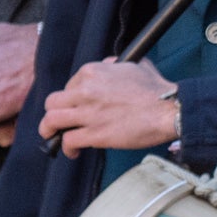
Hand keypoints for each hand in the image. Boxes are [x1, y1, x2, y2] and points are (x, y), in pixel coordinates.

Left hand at [39, 60, 181, 153]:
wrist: (168, 110)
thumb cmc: (156, 89)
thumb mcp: (135, 65)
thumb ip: (114, 64)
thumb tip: (108, 66)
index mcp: (93, 72)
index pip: (69, 85)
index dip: (73, 97)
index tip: (79, 106)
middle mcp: (85, 91)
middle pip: (52, 102)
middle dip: (54, 112)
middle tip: (60, 120)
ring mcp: (88, 113)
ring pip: (51, 121)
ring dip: (49, 130)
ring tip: (53, 136)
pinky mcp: (94, 134)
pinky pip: (67, 140)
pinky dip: (67, 148)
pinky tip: (73, 151)